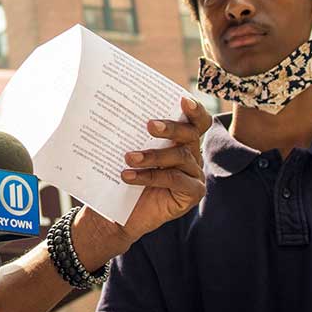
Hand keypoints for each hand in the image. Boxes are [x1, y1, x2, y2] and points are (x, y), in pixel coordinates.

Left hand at [119, 96, 210, 240]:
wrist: (118, 212)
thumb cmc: (123, 174)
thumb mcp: (126, 149)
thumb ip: (131, 132)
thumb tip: (115, 106)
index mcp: (180, 139)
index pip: (195, 120)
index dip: (194, 109)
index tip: (183, 99)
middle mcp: (191, 154)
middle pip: (190, 134)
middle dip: (171, 128)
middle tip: (149, 125)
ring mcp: (194, 174)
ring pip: (180, 156)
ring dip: (153, 155)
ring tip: (128, 157)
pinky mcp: (193, 193)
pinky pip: (176, 180)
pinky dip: (152, 176)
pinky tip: (129, 177)